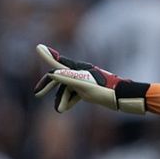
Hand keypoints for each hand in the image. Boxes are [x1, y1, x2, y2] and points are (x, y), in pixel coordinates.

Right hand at [34, 44, 148, 113]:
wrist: (122, 98)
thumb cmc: (103, 90)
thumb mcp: (82, 85)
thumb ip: (66, 77)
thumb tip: (50, 72)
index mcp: (78, 69)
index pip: (58, 63)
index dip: (47, 57)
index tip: (38, 48)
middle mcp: (81, 73)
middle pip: (60, 77)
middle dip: (49, 86)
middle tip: (37, 94)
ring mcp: (85, 81)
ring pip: (67, 88)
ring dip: (61, 98)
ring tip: (59, 110)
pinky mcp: (89, 89)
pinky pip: (75, 93)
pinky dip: (69, 100)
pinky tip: (64, 108)